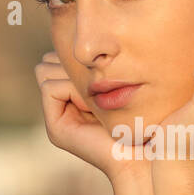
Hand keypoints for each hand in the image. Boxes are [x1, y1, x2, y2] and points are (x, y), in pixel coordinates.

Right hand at [34, 51, 149, 186]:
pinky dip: (72, 89)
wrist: (147, 155)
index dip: (78, 56)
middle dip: (72, 64)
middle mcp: (64, 106)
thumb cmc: (148, 117)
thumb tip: (87, 40)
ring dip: (74, 77)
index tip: (108, 73)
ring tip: (100, 99)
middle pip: (48, 61)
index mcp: (78, 94)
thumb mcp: (125, 80)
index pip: (58, 56)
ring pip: (45, 69)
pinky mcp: (56, 129)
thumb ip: (102, 62)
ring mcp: (58, 118)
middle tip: (103, 86)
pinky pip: (49, 87)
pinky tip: (94, 107)